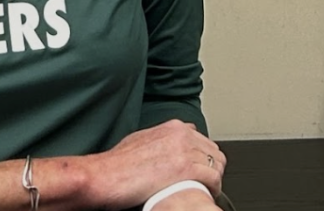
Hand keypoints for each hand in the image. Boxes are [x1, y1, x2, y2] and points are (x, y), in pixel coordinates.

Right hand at [83, 119, 225, 209]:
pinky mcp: (186, 169)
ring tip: (206, 191)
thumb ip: (159, 139)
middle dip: (211, 167)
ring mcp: (185, 150)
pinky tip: (206, 195)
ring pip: (216, 163)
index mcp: (173, 127)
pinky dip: (213, 188)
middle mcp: (182, 135)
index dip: (203, 156)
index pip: (202, 139)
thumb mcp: (141, 140)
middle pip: (213, 150)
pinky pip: (213, 178)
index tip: (200, 168)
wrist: (107, 175)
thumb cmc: (118, 163)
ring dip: (213, 178)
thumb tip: (167, 147)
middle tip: (205, 183)